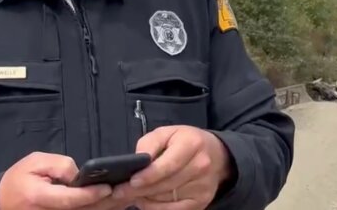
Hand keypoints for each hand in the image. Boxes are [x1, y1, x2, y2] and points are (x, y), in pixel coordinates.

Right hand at [0, 152, 134, 209]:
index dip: (90, 194)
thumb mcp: (35, 161)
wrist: (4, 200)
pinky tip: (114, 202)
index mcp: (40, 197)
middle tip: (127, 190)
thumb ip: (59, 165)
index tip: (107, 187)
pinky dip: (100, 209)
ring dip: (107, 207)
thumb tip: (80, 174)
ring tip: (126, 195)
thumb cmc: (20, 179)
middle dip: (107, 201)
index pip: (69, 199)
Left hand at [112, 126, 232, 209]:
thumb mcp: (167, 132)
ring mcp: (202, 187)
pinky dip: (156, 208)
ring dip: (146, 199)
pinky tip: (146, 200)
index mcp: (192, 144)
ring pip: (166, 200)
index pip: (168, 165)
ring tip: (133, 193)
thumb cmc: (185, 141)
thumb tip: (136, 161)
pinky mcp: (201, 202)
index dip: (148, 175)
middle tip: (120, 192)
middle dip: (140, 190)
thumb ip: (149, 144)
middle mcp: (201, 166)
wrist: (216, 155)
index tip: (131, 181)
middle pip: (165, 185)